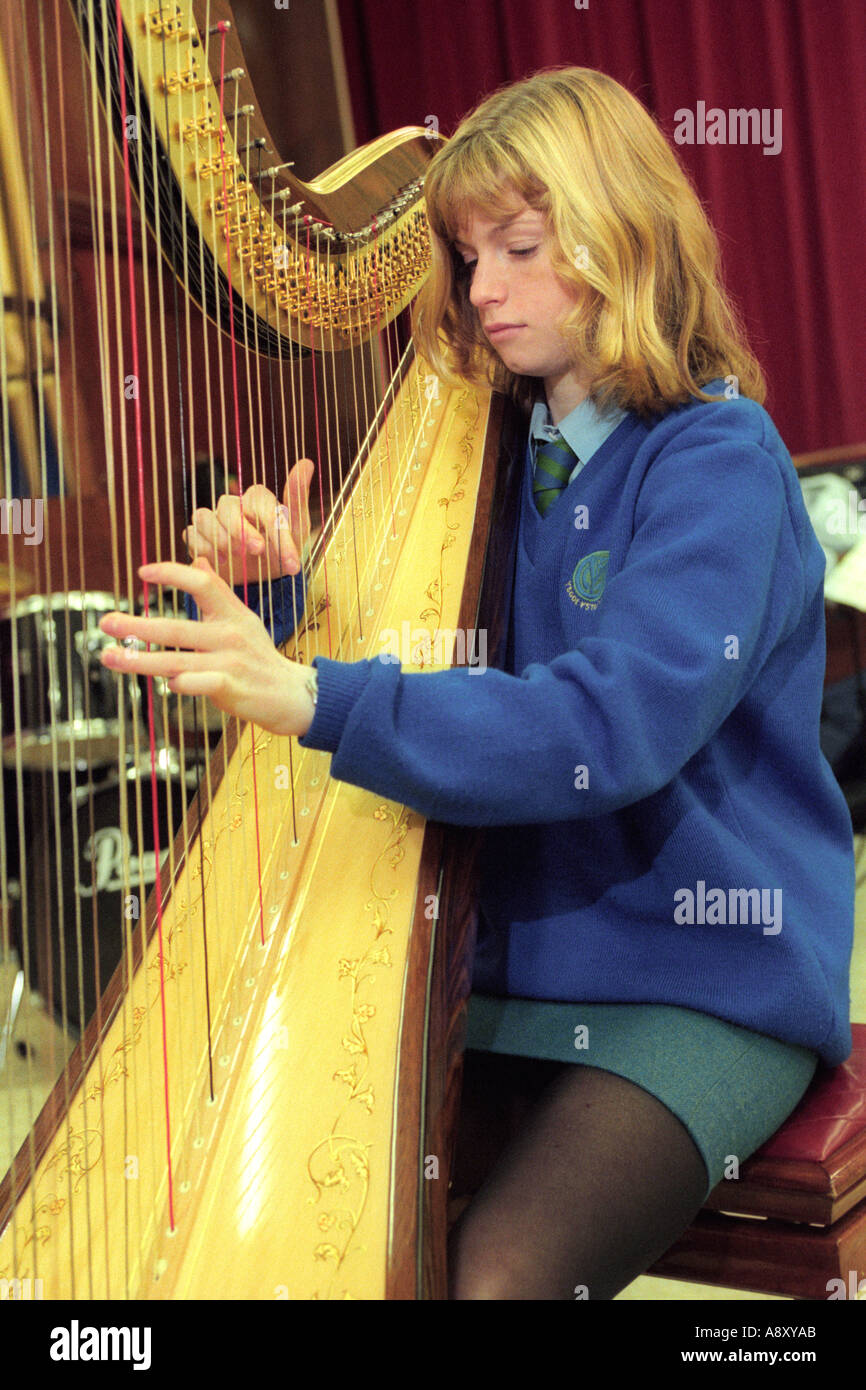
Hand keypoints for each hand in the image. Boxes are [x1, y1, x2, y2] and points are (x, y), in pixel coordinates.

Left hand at [98, 558, 316, 737]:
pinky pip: (196, 684)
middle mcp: (230, 635)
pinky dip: (178, 685)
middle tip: (105, 623)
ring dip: (139, 660)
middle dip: (137, 626)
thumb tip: (198, 562)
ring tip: (109, 657)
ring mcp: (230, 662)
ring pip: (176, 661)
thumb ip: (219, 592)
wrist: (291, 694)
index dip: (173, 574)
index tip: (142, 572)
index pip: (203, 584)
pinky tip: (165, 685)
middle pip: (177, 628)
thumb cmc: (260, 657)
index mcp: (232, 613)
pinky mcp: (230, 688)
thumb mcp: (243, 619)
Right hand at [183, 459, 314, 587]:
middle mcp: (232, 505)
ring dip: (220, 538)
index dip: (275, 530)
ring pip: (204, 518)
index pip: (260, 504)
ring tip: (238, 556)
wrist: (263, 579)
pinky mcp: (198, 537)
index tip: (289, 556)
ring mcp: (212, 520)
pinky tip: (221, 562)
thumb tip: (307, 462)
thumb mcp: (296, 529)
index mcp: (257, 500)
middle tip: (259, 551)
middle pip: (227, 507)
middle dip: (242, 530)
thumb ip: (297, 498)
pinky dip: (204, 548)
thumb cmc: (281, 549)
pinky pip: (191, 535)